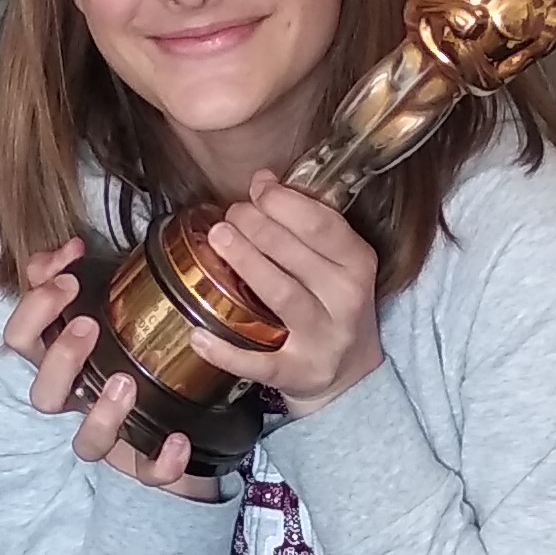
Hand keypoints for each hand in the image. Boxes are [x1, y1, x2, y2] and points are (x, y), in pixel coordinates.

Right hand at [1, 238, 206, 494]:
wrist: (185, 394)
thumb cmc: (131, 341)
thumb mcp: (104, 301)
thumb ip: (76, 272)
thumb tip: (69, 247)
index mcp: (61, 360)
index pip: (21, 341)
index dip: (34, 311)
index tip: (67, 278)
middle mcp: (76, 399)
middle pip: (43, 396)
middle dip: (60, 360)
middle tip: (88, 325)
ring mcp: (108, 434)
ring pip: (86, 442)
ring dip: (102, 414)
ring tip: (125, 381)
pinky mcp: (143, 460)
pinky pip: (147, 473)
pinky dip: (160, 463)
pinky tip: (178, 440)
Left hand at [196, 174, 381, 416]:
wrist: (350, 374)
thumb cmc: (334, 304)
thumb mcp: (338, 261)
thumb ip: (306, 222)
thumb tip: (262, 179)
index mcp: (357, 264)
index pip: (321, 224)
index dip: (284, 201)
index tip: (257, 188)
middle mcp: (344, 300)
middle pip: (295, 255)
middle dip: (257, 227)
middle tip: (229, 215)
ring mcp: (322, 339)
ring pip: (281, 295)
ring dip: (246, 263)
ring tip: (218, 238)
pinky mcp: (297, 373)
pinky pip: (259, 363)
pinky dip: (226, 351)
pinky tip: (198, 333)